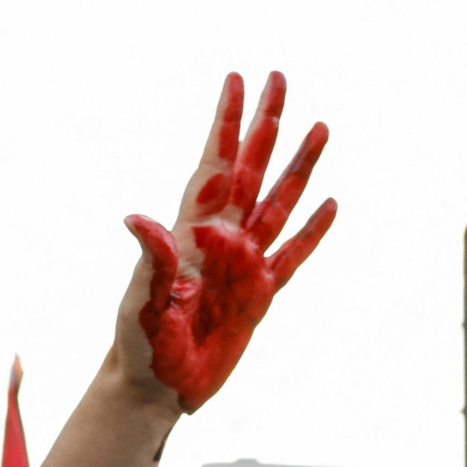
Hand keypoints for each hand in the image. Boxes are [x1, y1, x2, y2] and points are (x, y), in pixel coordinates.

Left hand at [116, 73, 337, 413]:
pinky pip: (293, 254)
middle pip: (252, 168)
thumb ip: (152, 261)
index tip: (236, 81)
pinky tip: (329, 204)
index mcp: (192, 233)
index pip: (215, 165)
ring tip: (319, 127)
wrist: (156, 388)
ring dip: (298, 165)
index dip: (226, 123)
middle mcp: (222, 239)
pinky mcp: (261, 294)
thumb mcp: (143, 302)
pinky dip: (312, 230)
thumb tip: (137, 218)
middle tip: (279, 78)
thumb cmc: (140, 345)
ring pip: (279, 202)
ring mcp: (244, 264)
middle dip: (265, 124)